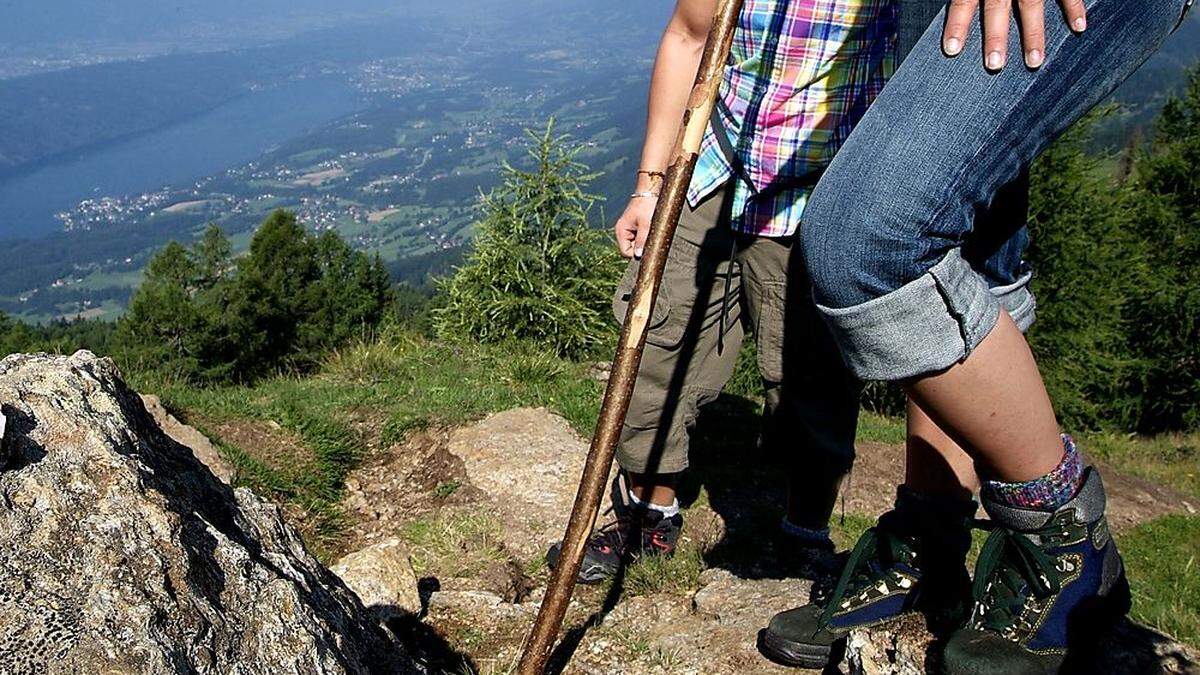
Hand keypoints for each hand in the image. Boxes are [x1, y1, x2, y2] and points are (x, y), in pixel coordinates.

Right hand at [614, 196, 656, 258]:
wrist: (651, 191)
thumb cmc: (647, 205)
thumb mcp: (646, 224)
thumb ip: (642, 241)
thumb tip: (638, 255)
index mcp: (621, 231)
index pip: (626, 252)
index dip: (636, 253)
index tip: (647, 247)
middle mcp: (623, 231)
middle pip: (631, 249)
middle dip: (641, 246)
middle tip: (651, 237)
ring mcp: (629, 229)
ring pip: (637, 244)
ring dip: (645, 240)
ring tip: (651, 230)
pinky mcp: (636, 227)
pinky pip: (641, 237)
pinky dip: (647, 236)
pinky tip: (651, 228)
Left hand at [942, 0, 1087, 70]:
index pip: (965, 0)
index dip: (958, 23)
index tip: (952, 49)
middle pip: (997, 6)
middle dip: (996, 36)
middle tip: (994, 65)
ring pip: (1032, 3)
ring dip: (1034, 34)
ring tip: (1034, 62)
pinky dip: (1074, 6)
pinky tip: (1078, 27)